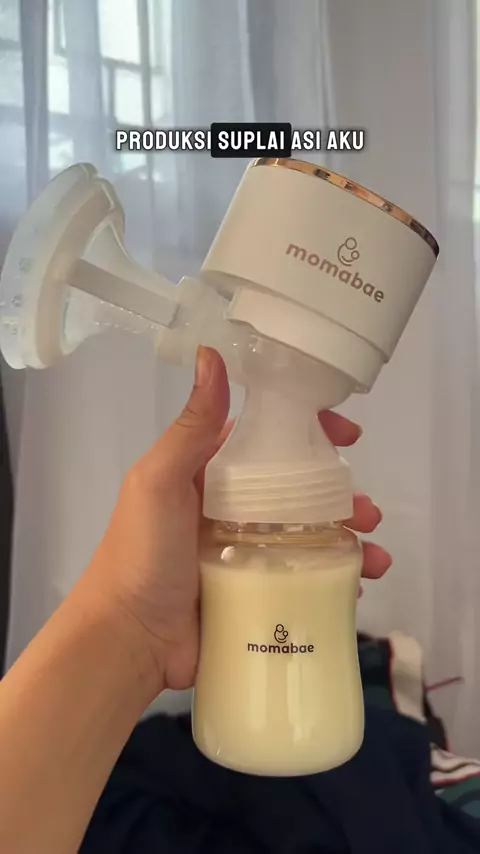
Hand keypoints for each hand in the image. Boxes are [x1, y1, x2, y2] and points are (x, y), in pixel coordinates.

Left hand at [85, 347, 390, 694]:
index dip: (309, 432)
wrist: (129, 641)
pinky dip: (339, 577)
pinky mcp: (257, 595)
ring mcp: (247, 556)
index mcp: (209, 478)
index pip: (268, 442)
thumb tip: (212, 353)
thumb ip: (191, 426)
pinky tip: (363, 582)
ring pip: (311, 535)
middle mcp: (232, 512)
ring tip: (375, 552)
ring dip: (349, 537)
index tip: (346, 433)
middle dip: (341, 494)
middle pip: (299, 491)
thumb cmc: (141, 554)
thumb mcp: (159, 481)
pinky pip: (306, 578)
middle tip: (367, 509)